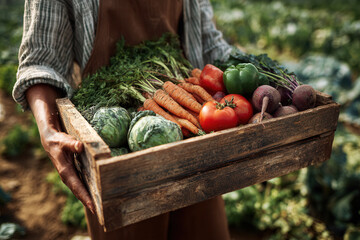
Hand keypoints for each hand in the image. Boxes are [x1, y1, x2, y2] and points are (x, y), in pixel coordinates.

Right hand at [26, 84, 94, 213]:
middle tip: (100, 209)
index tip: (93, 206)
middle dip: (88, 201)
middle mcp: (68, 176)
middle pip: (79, 191)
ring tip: (100, 204)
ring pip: (80, 189)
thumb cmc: (58, 140)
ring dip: (88, 197)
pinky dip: (87, 189)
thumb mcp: (64, 140)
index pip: (77, 187)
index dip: (85, 196)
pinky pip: (81, 184)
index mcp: (65, 171)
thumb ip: (73, 144)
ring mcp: (70, 175)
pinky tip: (95, 192)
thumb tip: (80, 146)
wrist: (50, 140)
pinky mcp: (73, 172)